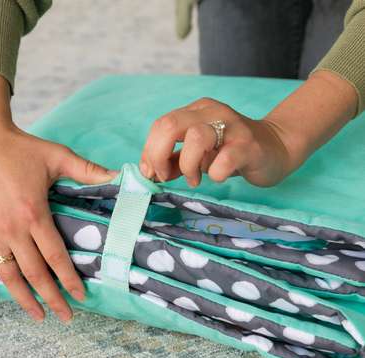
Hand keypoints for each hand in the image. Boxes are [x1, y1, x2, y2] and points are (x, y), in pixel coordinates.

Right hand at [0, 75, 116, 322]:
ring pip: (7, 274)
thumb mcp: (59, 157)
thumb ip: (89, 171)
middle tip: (66, 316)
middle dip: (51, 297)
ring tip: (37, 315)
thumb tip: (120, 177)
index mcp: (34, 213)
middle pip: (34, 272)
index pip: (55, 256)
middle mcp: (11, 228)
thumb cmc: (23, 148)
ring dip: (22, 298)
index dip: (69, 279)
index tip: (81, 297)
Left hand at [140, 70, 357, 187]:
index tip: (152, 173)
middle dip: (159, 156)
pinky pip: (223, 160)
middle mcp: (212, 112)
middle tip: (166, 176)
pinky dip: (214, 173)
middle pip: (170, 125)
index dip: (150, 152)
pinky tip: (217, 176)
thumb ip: (174, 160)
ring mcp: (232, 126)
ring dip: (188, 166)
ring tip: (194, 179)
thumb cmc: (231, 152)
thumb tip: (148, 172)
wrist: (277, 148)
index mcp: (196, 111)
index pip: (160, 125)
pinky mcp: (248, 145)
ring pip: (196, 138)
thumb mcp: (198, 154)